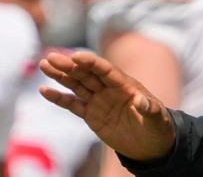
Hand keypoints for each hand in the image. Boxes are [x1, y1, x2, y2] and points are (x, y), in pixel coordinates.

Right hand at [39, 50, 176, 161]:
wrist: (151, 144)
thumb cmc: (158, 127)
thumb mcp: (157, 119)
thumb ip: (150, 109)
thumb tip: (142, 101)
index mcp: (125, 85)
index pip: (105, 70)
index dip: (91, 62)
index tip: (75, 56)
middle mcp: (109, 89)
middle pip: (86, 74)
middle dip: (69, 65)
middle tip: (51, 56)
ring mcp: (99, 101)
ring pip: (76, 85)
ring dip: (60, 75)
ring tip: (44, 64)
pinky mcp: (91, 115)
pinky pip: (72, 104)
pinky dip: (59, 98)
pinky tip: (44, 90)